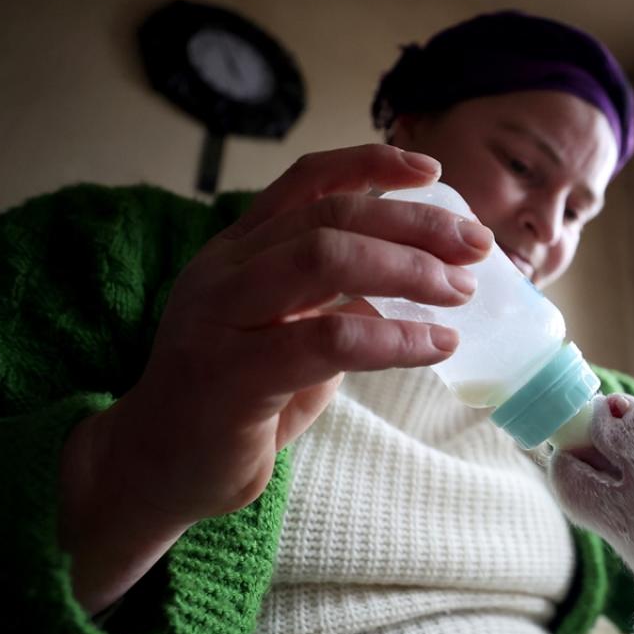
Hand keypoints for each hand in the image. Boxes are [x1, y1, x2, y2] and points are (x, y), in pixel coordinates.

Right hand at [59, 144, 492, 611]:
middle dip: (415, 224)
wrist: (158, 469)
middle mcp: (225, 270)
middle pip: (330, 215)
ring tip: (460, 292)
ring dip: (408, 269)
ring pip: (323, 259)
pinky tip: (436, 345)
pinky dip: (395, 338)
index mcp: (239, 249)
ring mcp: (221, 318)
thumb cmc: (237, 400)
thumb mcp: (290, 330)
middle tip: (476, 247)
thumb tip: (421, 273)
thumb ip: (335, 296)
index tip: (434, 171)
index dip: (372, 164)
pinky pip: (328, 341)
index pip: (307, 180)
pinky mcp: (231, 375)